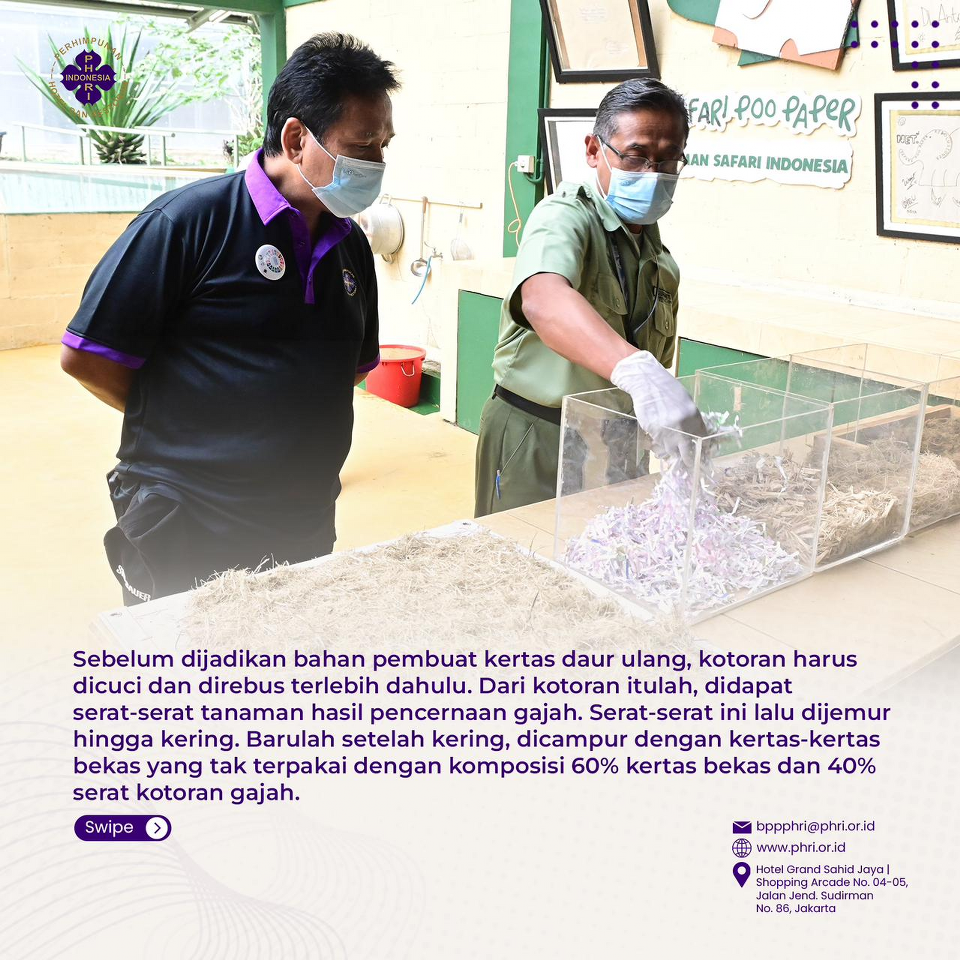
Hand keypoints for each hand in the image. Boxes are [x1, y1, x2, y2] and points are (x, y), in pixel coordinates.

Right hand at [609, 350, 708, 467]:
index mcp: (693, 416)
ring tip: (672, 447)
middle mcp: (681, 425)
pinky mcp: (652, 431)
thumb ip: (691, 419)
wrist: (647, 383)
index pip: (701, 439)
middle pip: (687, 452)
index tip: (700, 454)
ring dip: (672, 451)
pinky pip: (659, 444)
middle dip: (688, 459)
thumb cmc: (668, 390)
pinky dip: (661, 445)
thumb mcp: (686, 402)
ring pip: (671, 450)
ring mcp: (666, 430)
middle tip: (688, 462)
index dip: (701, 449)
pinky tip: (661, 439)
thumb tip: (694, 436)